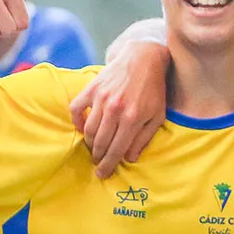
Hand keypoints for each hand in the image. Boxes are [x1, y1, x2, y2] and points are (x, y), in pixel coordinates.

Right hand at [68, 41, 170, 177]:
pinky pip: (76, 109)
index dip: (108, 165)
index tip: (103, 174)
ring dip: (89, 143)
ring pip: (88, 130)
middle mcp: (115, 110)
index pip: (116, 150)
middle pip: (100, 143)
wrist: (142, 59)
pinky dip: (76, 121)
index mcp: (132, 119)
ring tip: (93, 149)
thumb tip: (129, 158)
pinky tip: (83, 128)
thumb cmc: (153, 90)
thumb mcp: (157, 116)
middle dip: (98, 157)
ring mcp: (101, 99)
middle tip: (98, 164)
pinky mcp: (91, 89)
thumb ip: (143, 138)